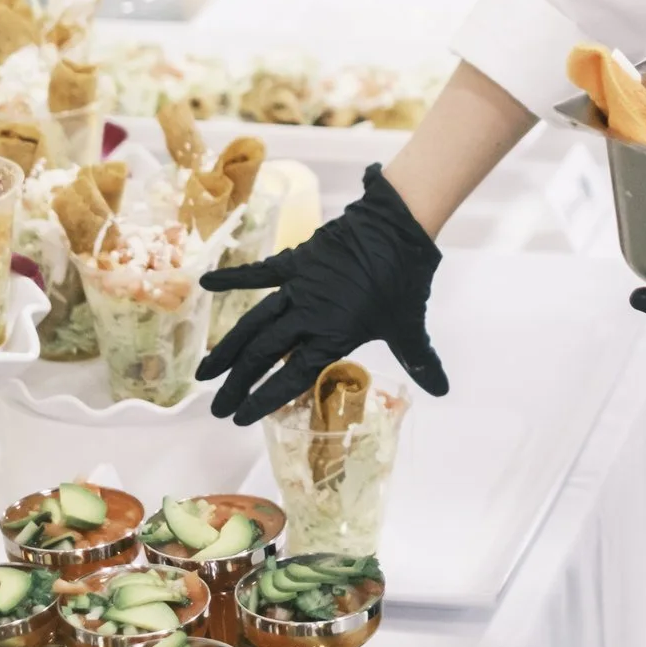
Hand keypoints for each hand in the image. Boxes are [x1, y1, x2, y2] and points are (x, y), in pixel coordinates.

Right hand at [197, 164, 448, 424]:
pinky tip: (206, 283)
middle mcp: (308, 314)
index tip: (242, 418)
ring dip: (229, 347)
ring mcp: (299, 286)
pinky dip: (235, 277)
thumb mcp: (409, 325)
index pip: (291, 376)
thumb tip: (440, 389)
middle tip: (217, 408)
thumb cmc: (405, 280)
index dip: (265, 399)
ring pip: (255, 322)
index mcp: (333, 335)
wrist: (398, 228)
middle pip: (264, 354)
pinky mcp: (297, 261)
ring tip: (206, 372)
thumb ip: (419, 360)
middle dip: (238, 383)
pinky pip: (261, 272)